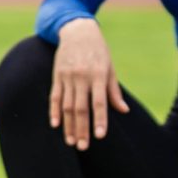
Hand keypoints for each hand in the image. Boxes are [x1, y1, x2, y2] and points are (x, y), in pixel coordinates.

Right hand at [49, 19, 129, 151]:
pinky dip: (54, 111)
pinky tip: (55, 124)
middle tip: (82, 147)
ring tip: (70, 142)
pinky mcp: (57, 76)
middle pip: (81, 108)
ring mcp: (67, 77)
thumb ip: (114, 91)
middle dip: (81, 129)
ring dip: (68, 125)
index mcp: (98, 75)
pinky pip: (55, 96)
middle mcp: (81, 77)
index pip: (99, 102)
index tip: (100, 136)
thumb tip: (123, 111)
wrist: (77, 30)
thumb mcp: (110, 67)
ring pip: (67, 106)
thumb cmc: (98, 51)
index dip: (100, 120)